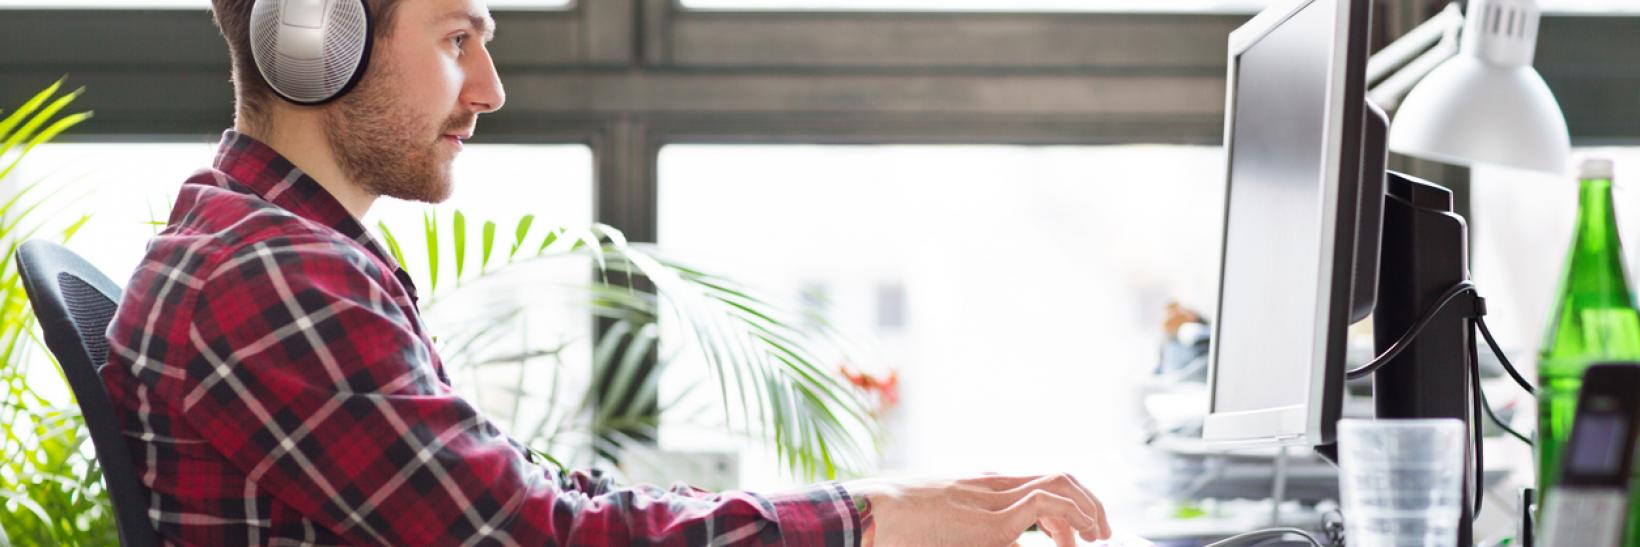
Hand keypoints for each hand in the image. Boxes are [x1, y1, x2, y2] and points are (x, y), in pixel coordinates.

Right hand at [843, 473, 1109, 546]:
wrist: (873, 516)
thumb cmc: (894, 527)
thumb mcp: (940, 527)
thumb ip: (968, 531)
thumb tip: (1004, 539)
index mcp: (979, 487)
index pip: (1035, 483)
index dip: (1065, 503)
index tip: (1073, 534)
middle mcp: (992, 485)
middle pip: (1056, 476)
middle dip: (1087, 502)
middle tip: (1100, 532)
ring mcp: (994, 498)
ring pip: (1060, 483)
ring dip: (1088, 508)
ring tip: (1098, 534)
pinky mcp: (994, 519)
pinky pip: (1047, 503)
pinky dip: (1071, 518)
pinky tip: (1075, 540)